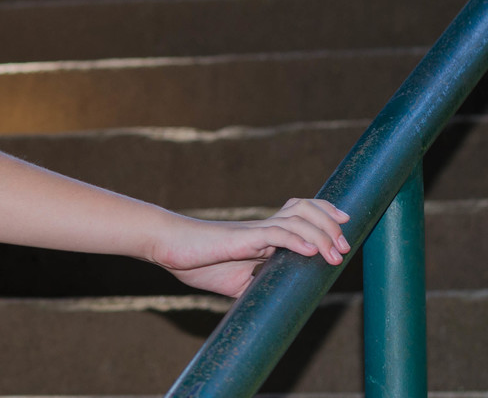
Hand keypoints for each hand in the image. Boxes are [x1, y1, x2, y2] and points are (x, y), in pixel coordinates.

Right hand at [153, 198, 350, 297]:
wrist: (170, 248)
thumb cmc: (197, 262)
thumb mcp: (235, 281)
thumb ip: (256, 286)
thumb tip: (274, 307)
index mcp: (263, 236)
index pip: (300, 214)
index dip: (325, 215)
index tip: (344, 228)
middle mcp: (263, 228)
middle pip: (306, 209)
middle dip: (331, 224)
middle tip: (345, 246)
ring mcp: (254, 231)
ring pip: (297, 220)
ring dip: (321, 235)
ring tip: (335, 254)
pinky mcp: (242, 239)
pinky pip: (275, 234)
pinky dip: (296, 241)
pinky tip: (309, 252)